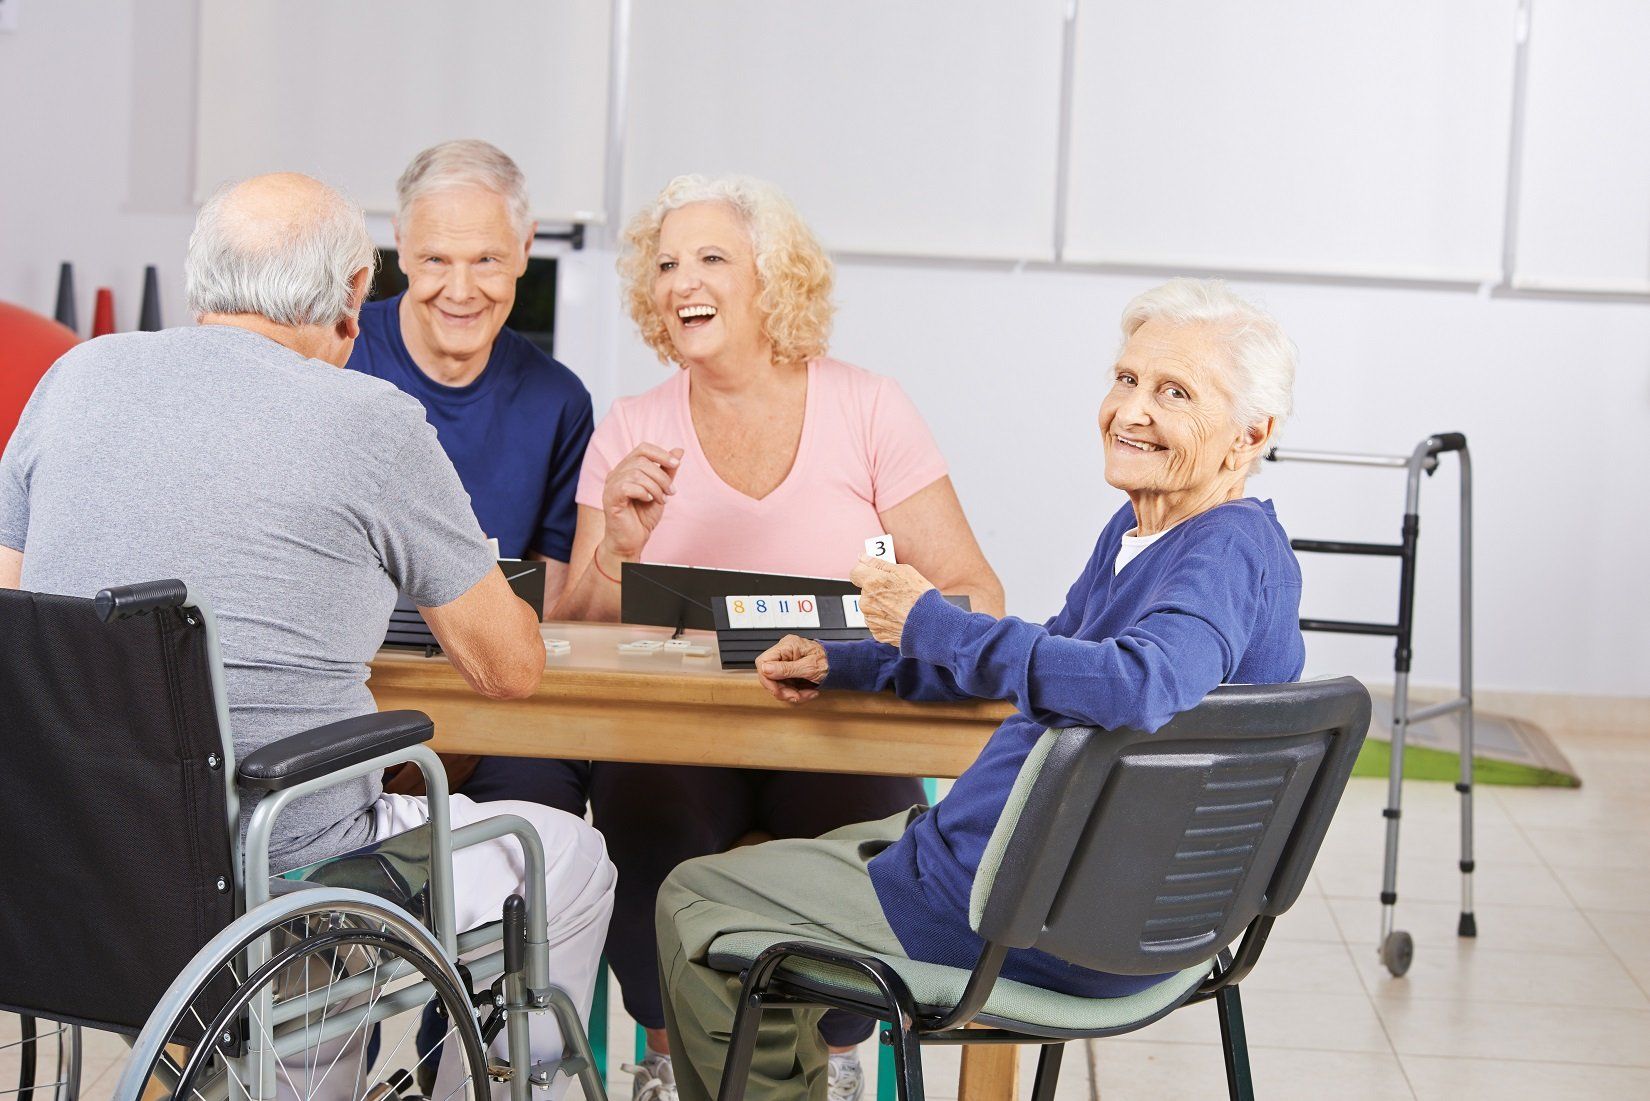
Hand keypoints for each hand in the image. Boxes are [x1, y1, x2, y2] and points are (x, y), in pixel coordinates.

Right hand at [600, 443, 683, 560]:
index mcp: (627, 468)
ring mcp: (610, 486)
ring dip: (655, 487)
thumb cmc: (643, 516)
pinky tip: (648, 500)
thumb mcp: (661, 490)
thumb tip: (679, 450)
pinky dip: (643, 492)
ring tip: (661, 500)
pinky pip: (627, 487)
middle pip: (642, 461)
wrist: (632, 541)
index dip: (661, 454)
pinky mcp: (609, 498)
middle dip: (662, 476)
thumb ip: (668, 471)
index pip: (643, 448)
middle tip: (671, 492)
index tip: (677, 465)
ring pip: (636, 474)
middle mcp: (616, 473)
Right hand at [756, 634, 828, 703]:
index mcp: (787, 646)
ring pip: (778, 684)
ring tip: (807, 694)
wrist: (843, 666)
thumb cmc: (831, 661)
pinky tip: (808, 692)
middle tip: (795, 696)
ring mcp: (788, 662)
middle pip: (769, 675)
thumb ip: (786, 669)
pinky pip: (787, 686)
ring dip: (792, 693)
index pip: (763, 662)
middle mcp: (785, 653)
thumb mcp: (809, 667)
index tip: (778, 690)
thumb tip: (765, 669)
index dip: (767, 679)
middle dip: (782, 690)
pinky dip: (797, 692)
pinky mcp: (792, 672)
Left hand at [849, 555, 935, 646]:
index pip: (855, 572)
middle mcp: (866, 601)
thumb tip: (863, 558)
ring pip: (871, 607)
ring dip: (881, 606)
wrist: (929, 624)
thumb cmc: (919, 597)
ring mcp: (870, 619)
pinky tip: (899, 617)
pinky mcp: (876, 632)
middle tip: (896, 592)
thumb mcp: (903, 571)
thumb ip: (878, 564)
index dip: (865, 572)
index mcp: (871, 582)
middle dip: (877, 590)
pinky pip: (877, 622)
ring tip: (901, 606)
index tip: (873, 574)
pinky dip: (886, 620)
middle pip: (866, 591)